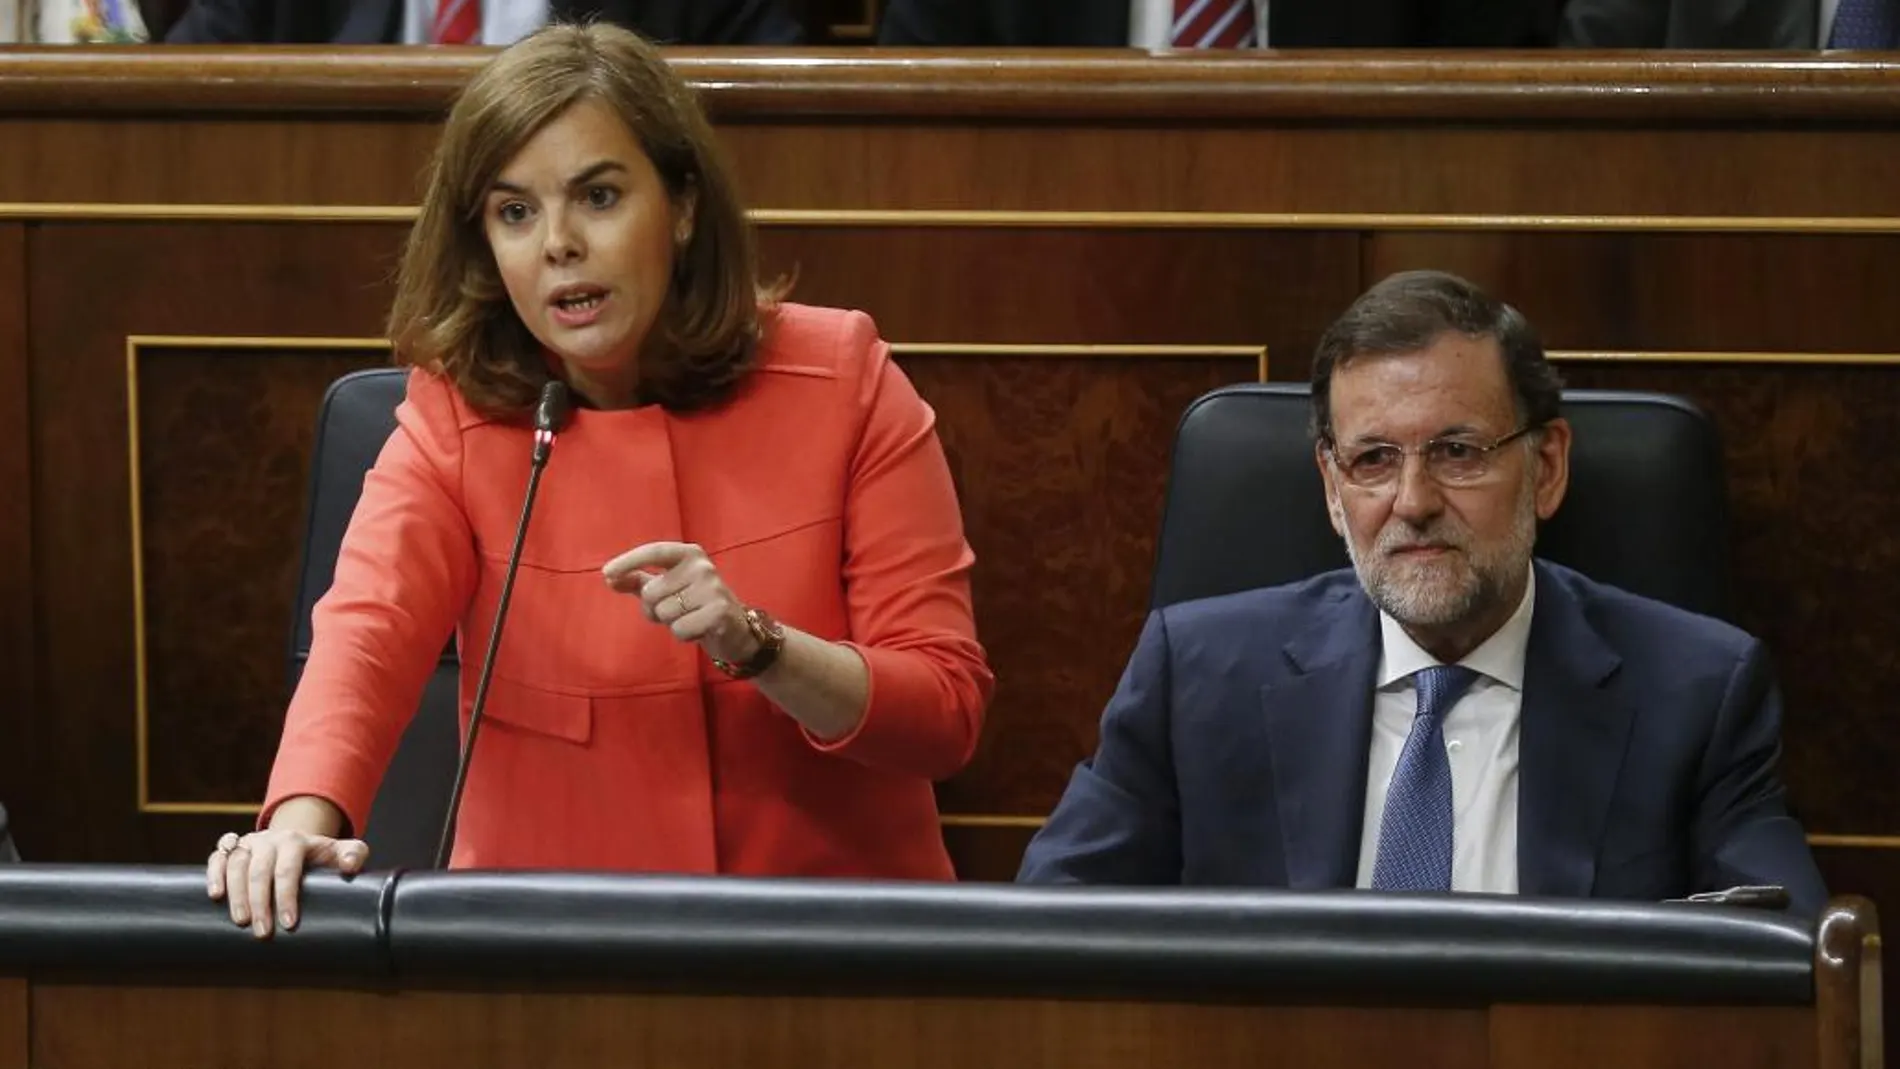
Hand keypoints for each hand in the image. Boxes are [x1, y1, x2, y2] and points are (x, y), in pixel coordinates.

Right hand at [205, 829, 367, 939]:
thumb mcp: (341, 851)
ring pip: (236, 864)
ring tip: (241, 921)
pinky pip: (217, 857)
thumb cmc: (321, 855)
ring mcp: (249, 843)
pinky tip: (215, 895)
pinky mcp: (232, 849)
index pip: (288, 869)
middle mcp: (270, 839)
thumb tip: (349, 866)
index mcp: (296, 840)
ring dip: (236, 893)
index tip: (289, 923)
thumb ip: (354, 854)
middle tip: (262, 932)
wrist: (297, 842)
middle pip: (259, 870)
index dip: (287, 896)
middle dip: (260, 902)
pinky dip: (213, 874)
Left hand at [602, 541, 758, 665]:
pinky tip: (698, 629)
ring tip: (689, 618)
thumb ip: (638, 581)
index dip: (629, 561)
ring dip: (670, 623)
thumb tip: (608, 578)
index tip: (606, 573)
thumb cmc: (694, 604)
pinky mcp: (718, 612)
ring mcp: (712, 588)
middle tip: (675, 610)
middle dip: (655, 608)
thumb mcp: (666, 588)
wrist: (735, 628)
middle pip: (651, 592)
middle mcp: (702, 567)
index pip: (654, 551)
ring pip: (664, 613)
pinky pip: (679, 629)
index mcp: (689, 554)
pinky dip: (684, 635)